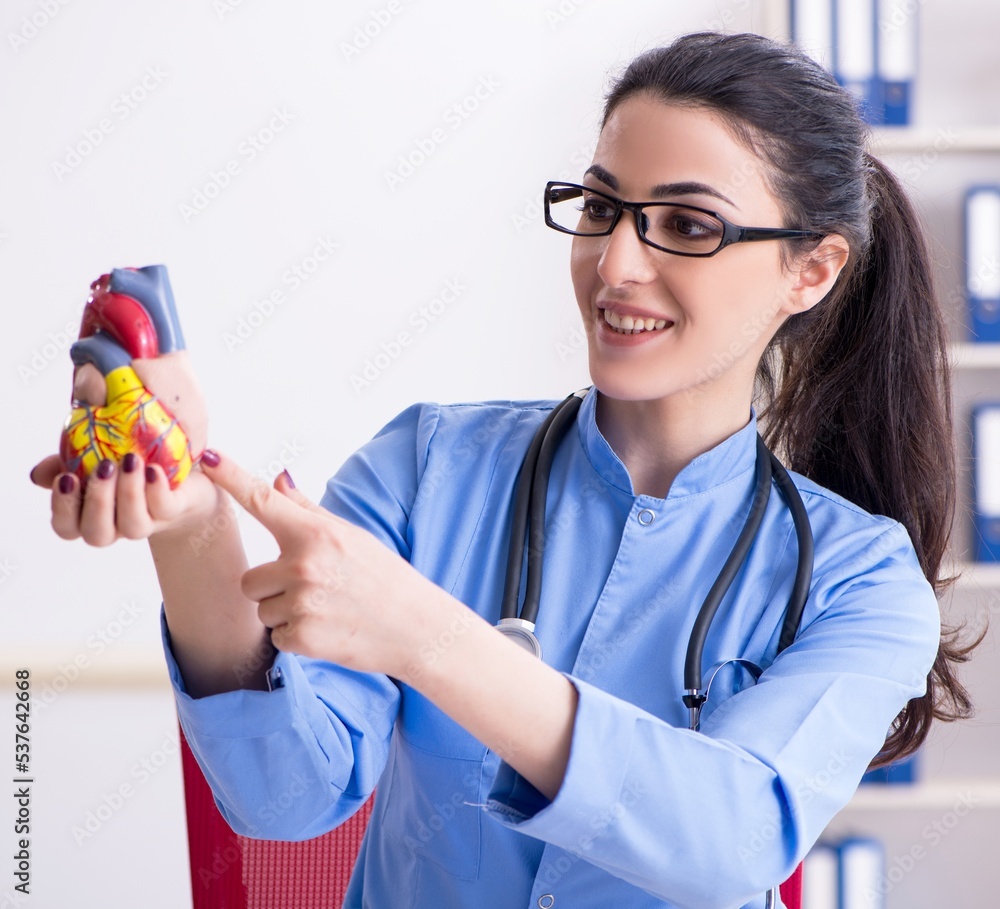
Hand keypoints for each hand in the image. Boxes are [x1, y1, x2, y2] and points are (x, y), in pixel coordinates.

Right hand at [30, 452, 222, 545]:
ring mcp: (148, 522)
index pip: (66, 527)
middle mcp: (117, 525)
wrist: (183, 477)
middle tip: (103, 466)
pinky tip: (154, 469)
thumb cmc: (130, 467)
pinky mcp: (175, 511)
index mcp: (90, 515)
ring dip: (129, 493)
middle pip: (97, 533)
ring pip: (133, 526)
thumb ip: (66, 462)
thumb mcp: (94, 457)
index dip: (62, 507)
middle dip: (97, 501)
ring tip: (131, 461)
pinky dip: (157, 489)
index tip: (66, 477)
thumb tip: (37, 474)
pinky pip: (164, 508)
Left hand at [203, 452, 441, 675]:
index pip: (262, 500)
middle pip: (249, 579)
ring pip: (261, 610)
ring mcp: (302, 603)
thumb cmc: (383, 577)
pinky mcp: (303, 638)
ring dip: (284, 613)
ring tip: (325, 609)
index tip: (208, 457)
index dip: (231, 477)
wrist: (416, 626)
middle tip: (313, 590)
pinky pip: (276, 636)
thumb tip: (279, 479)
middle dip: (272, 587)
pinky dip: (296, 637)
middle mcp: (304, 565)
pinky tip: (327, 628)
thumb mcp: (349, 536)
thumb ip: (306, 511)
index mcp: (315, 534)